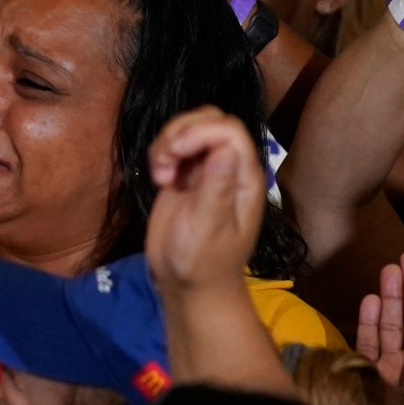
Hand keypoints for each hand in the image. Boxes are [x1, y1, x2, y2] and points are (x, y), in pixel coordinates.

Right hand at [143, 106, 264, 292]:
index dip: (199, 132)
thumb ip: (216, 187)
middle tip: (164, 161)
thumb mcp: (207, 227)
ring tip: (160, 173)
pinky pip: (175, 146)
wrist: (188, 284)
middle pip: (210, 120)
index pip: (229, 131)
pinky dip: (161, 153)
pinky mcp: (187, 176)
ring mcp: (207, 170)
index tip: (173, 154)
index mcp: (244, 178)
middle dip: (181, 131)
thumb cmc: (201, 261)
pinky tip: (159, 178)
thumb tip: (225, 148)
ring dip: (167, 142)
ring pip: (190, 129)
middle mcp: (229, 168)